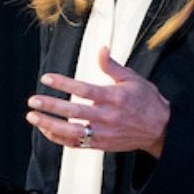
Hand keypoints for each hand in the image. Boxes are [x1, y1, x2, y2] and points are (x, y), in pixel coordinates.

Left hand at [28, 48, 169, 157]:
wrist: (160, 129)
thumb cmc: (146, 101)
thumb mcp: (132, 79)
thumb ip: (112, 66)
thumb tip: (101, 49)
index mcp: (114, 97)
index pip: (84, 89)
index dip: (63, 83)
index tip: (46, 78)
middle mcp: (107, 116)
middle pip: (74, 111)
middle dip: (51, 106)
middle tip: (33, 100)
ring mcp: (103, 133)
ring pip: (72, 131)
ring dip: (50, 124)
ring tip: (33, 117)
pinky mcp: (101, 144)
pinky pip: (76, 144)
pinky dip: (60, 139)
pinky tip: (47, 130)